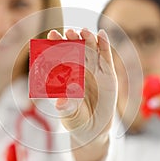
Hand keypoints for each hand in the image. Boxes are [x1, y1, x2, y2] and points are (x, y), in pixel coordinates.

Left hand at [47, 28, 117, 160]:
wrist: (95, 128)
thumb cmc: (77, 121)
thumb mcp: (71, 116)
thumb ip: (68, 107)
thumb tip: (60, 103)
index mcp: (65, 76)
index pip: (59, 57)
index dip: (55, 45)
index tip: (52, 35)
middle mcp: (79, 70)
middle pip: (74, 50)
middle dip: (70, 40)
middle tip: (67, 32)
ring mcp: (94, 70)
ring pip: (90, 50)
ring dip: (87, 39)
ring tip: (84, 32)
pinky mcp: (108, 73)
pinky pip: (106, 57)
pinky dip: (104, 45)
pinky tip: (101, 34)